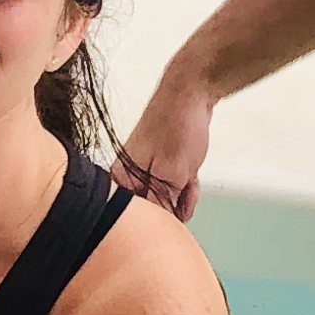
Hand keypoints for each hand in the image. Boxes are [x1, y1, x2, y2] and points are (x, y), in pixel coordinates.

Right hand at [115, 65, 213, 217]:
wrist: (189, 91)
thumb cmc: (176, 126)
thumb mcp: (173, 174)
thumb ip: (163, 203)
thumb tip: (161, 223)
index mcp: (122, 178)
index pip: (136, 217)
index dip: (159, 216)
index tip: (172, 207)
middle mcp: (127, 176)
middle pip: (151, 210)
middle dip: (174, 204)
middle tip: (184, 187)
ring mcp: (143, 170)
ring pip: (165, 198)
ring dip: (183, 194)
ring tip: (190, 176)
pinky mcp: (158, 164)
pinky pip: (172, 186)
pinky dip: (185, 185)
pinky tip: (192, 176)